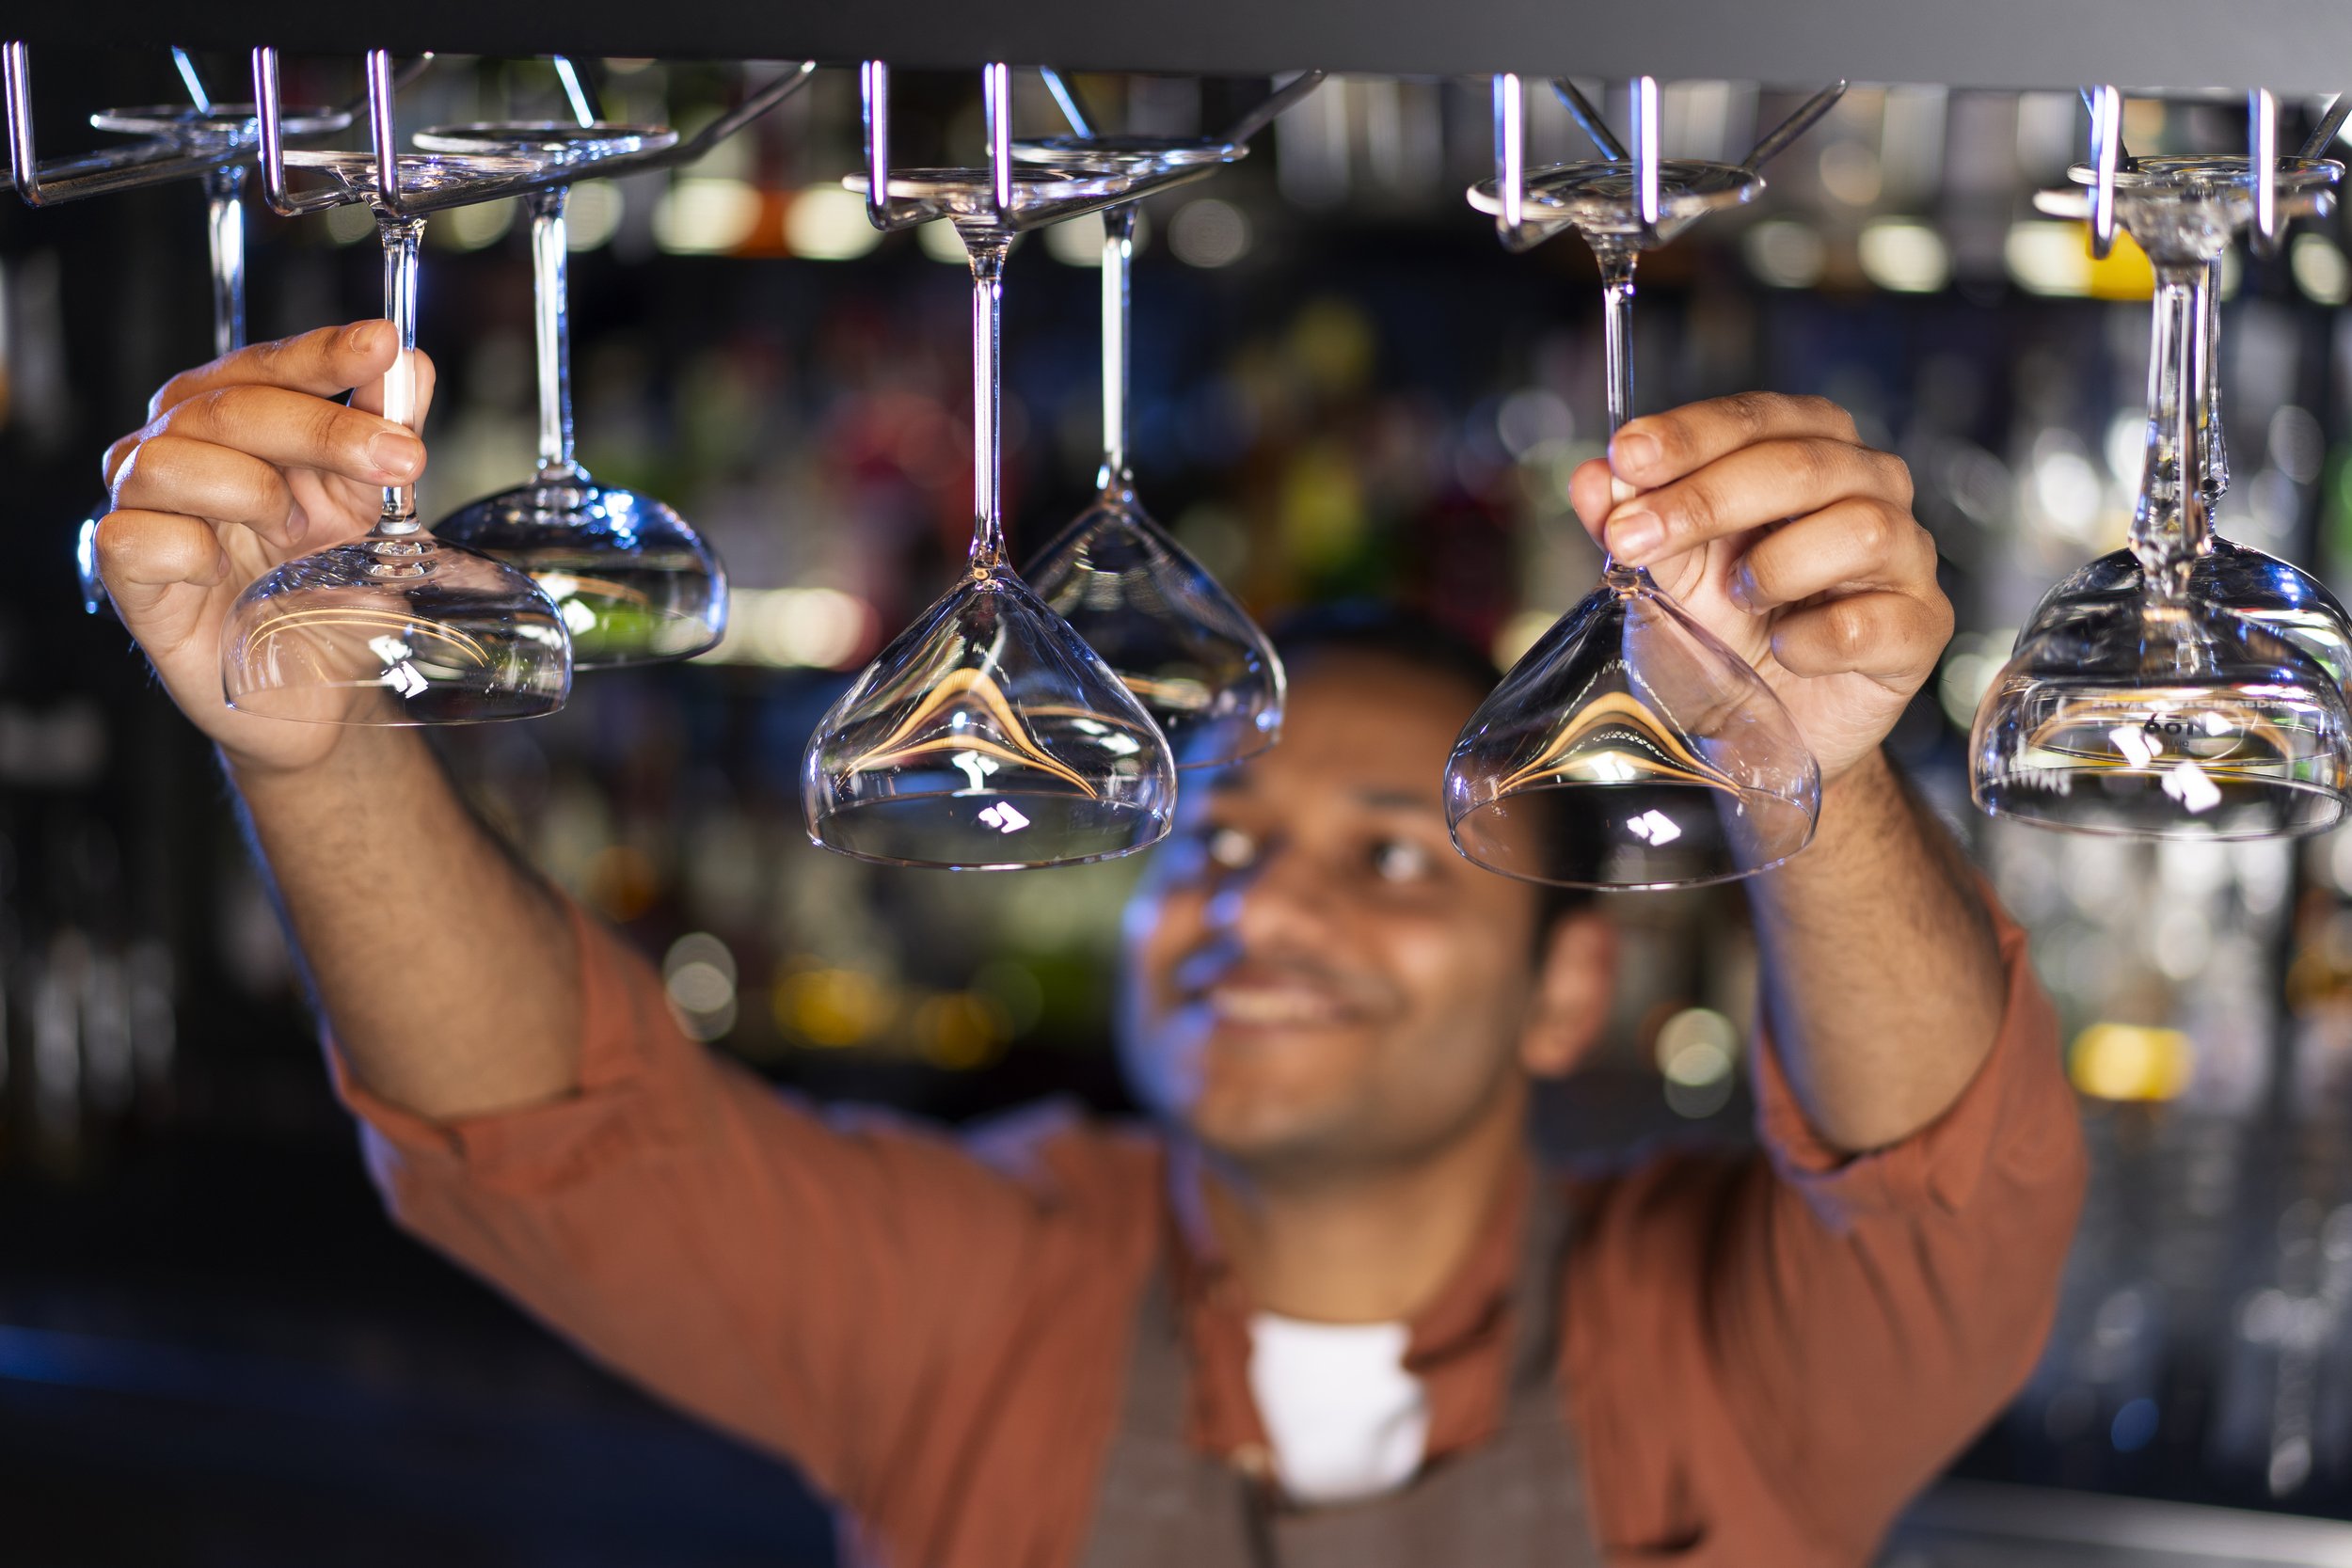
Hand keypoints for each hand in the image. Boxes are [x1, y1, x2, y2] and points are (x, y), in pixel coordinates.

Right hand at [96, 321, 437, 776]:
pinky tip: (226, 567)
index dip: (323, 353)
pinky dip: (191, 548)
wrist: (320, 688)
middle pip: (227, 406)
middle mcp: (181, 449)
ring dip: (252, 490)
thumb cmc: (330, 589)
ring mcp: (147, 508)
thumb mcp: (375, 510)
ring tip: (296, 531)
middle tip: (400, 458)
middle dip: (323, 428)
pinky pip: (136, 537)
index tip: (382, 344)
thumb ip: (387, 433)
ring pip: (171, 459)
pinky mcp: (128, 573)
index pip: (268, 365)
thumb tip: (411, 366)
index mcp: (238, 420)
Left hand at [1569, 393, 1948, 787]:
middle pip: (1802, 464)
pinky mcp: (1922, 627)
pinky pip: (1877, 620)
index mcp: (1807, 448)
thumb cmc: (1728, 628)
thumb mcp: (1667, 571)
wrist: (1769, 722)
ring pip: (1859, 527)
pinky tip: (1782, 648)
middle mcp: (1868, 486)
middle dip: (1706, 498)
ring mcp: (1906, 555)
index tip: (1626, 457)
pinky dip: (1815, 639)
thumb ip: (1630, 521)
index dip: (1689, 434)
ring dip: (1777, 565)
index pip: (1756, 417)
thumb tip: (1593, 479)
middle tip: (1632, 537)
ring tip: (1736, 600)